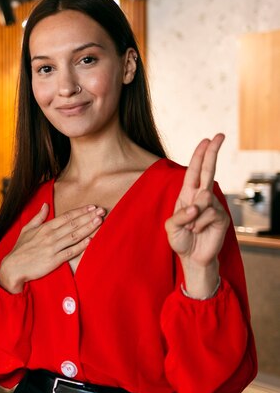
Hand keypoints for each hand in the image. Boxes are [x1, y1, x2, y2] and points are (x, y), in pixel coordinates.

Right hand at [0, 203, 104, 293]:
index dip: (80, 211)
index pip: (66, 217)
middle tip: (101, 211)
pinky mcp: (54, 260)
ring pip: (74, 236)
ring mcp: (52, 248)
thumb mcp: (27, 230)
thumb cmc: (20, 249)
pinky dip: (80, 246)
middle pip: (73, 224)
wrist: (13, 267)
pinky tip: (90, 241)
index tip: (92, 207)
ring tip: (99, 221)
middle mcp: (50, 236)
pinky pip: (70, 252)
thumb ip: (38, 217)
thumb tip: (46, 205)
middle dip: (88, 217)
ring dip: (88, 228)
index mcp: (44, 228)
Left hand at [165, 134, 229, 296]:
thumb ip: (181, 214)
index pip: (195, 171)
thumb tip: (200, 202)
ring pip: (203, 199)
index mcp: (188, 194)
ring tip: (191, 228)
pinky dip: (200, 224)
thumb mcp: (171, 226)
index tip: (207, 140)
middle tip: (219, 134)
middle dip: (213, 152)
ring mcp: (213, 206)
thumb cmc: (180, 239)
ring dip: (192, 217)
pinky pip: (209, 213)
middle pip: (208, 170)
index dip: (200, 155)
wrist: (191, 258)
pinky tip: (199, 231)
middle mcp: (201, 196)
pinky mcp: (222, 217)